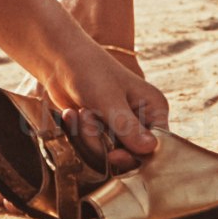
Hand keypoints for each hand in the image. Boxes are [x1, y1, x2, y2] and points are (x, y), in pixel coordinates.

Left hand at [43, 45, 167, 167]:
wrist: (60, 62)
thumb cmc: (90, 71)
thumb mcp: (108, 99)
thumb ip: (128, 126)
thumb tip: (150, 149)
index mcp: (154, 109)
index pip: (157, 146)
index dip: (137, 156)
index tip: (114, 155)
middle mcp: (142, 122)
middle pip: (130, 156)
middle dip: (103, 143)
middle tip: (86, 117)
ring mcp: (121, 130)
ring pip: (108, 156)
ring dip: (88, 137)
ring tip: (79, 110)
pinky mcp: (102, 135)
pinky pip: (93, 151)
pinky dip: (79, 135)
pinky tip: (71, 113)